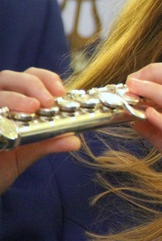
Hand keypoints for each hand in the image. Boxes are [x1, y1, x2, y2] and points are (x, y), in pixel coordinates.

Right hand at [0, 68, 80, 193]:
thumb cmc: (2, 165)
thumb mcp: (27, 154)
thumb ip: (48, 143)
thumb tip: (74, 140)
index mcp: (14, 100)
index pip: (30, 76)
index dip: (46, 78)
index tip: (60, 91)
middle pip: (9, 77)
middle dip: (31, 85)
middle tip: (47, 102)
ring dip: (15, 98)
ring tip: (32, 108)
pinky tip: (7, 125)